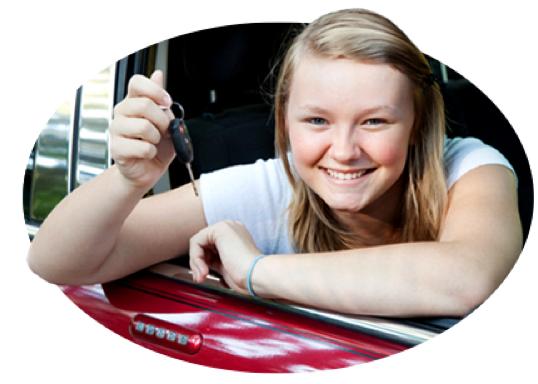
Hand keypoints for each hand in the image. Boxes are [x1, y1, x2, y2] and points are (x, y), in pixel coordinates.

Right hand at [109, 70, 175, 189]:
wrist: (148, 170)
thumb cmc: (156, 145)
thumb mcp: (165, 120)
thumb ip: (161, 100)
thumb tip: (158, 74)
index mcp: (133, 102)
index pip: (137, 82)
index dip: (155, 90)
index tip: (167, 102)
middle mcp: (122, 113)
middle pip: (144, 104)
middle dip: (162, 120)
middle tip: (164, 130)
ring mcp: (116, 130)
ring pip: (143, 126)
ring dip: (157, 137)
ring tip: (154, 142)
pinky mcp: (116, 149)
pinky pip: (142, 147)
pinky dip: (152, 152)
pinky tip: (148, 153)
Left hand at [189, 221, 261, 293]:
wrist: (257, 275)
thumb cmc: (247, 276)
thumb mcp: (227, 267)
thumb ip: (214, 260)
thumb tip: (201, 264)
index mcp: (236, 236)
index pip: (210, 246)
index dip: (203, 262)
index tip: (204, 277)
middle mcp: (231, 228)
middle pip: (202, 243)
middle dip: (198, 263)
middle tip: (201, 278)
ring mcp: (226, 227)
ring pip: (198, 243)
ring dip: (196, 263)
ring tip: (203, 276)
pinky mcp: (220, 229)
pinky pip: (196, 242)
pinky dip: (196, 258)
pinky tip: (204, 270)